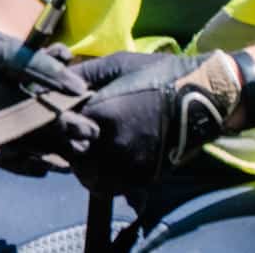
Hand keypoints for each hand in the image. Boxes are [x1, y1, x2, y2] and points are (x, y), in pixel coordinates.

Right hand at [0, 30, 96, 171]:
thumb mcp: (9, 46)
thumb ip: (39, 54)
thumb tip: (68, 57)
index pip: (22, 62)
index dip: (52, 75)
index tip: (81, 89)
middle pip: (18, 105)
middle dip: (58, 120)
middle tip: (90, 130)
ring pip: (10, 134)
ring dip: (48, 147)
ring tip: (77, 151)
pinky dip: (23, 163)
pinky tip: (47, 167)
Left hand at [68, 51, 241, 193]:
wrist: (202, 98)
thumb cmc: (157, 74)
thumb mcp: (116, 65)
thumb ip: (81, 75)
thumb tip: (52, 84)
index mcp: (102, 112)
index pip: (62, 129)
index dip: (60, 126)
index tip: (64, 120)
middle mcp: (114, 144)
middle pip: (74, 158)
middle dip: (72, 148)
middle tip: (78, 137)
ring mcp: (131, 165)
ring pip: (91, 179)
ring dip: (87, 168)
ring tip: (94, 152)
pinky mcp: (145, 178)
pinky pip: (114, 188)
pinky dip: (107, 179)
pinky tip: (112, 162)